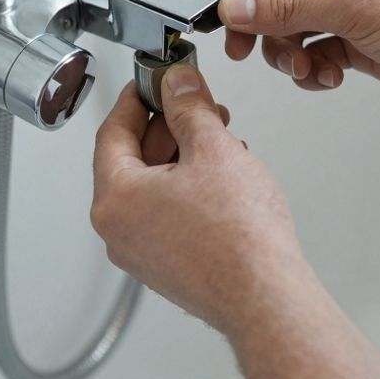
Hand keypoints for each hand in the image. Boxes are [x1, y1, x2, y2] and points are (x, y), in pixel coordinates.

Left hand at [90, 68, 310, 333]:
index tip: (154, 81)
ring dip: (185, 157)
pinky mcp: (169, 268)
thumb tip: (178, 84)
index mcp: (115, 199)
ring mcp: (143, 254)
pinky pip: (168, 215)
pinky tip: (224, 177)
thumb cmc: (239, 237)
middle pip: (133, 160)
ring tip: (222, 139)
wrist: (267, 297)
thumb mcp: (213, 148)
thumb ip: (190, 108)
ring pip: (154, 188)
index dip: (137, 98)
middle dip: (169, 127)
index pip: (112, 132)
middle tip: (196, 104)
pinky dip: (190, 188)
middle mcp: (119, 231)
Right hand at [201, 0, 379, 108]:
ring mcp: (350, 6)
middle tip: (239, 47)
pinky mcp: (357, 41)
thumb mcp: (354, 7)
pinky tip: (329, 76)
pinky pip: (312, 52)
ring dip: (288, 53)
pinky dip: (312, 69)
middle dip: (259, 23)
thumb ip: (287, 8)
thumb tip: (236, 6)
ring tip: (303, 68)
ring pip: (290, 27)